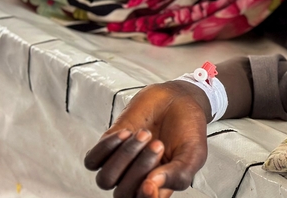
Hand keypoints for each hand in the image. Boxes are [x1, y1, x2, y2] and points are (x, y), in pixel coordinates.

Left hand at [84, 82, 209, 197]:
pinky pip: (92, 161)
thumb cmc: (187, 127)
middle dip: (140, 168)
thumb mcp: (194, 153)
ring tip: (144, 134)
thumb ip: (179, 174)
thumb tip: (153, 185)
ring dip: (124, 156)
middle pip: (122, 193)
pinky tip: (126, 133)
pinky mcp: (108, 147)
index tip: (150, 183)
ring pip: (105, 180)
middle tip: (159, 144)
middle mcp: (137, 180)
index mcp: (159, 187)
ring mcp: (121, 165)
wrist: (177, 98)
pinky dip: (106, 147)